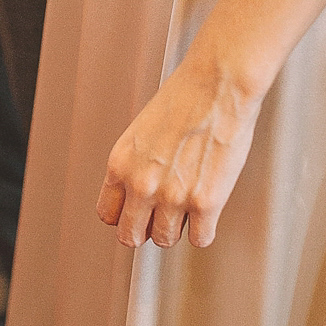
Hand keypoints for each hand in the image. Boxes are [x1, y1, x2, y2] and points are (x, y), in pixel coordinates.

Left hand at [96, 45, 264, 249]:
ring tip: (188, 206)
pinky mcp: (206, 203)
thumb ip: (136, 165)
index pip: (107, 214)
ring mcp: (173, 197)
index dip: (125, 215)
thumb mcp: (142, 132)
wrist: (217, 85)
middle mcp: (141, 185)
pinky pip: (200, 238)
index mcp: (120, 165)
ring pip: (165, 240)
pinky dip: (205, 228)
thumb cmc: (184, 100)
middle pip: (131, 235)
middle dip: (146, 229)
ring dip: (177, 228)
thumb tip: (140, 192)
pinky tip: (208, 208)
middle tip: (161, 217)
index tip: (138, 211)